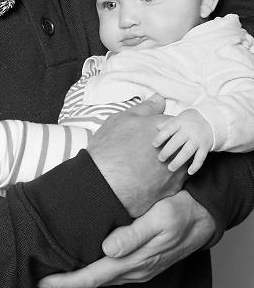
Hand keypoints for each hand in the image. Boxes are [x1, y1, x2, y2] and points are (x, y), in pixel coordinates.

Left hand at [37, 191, 214, 287]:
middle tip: (39, 276)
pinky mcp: (143, 263)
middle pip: (93, 280)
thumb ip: (133, 235)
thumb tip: (107, 249)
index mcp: (135, 261)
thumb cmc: (180, 212)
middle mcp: (135, 270)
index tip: (43, 281)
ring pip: (102, 277)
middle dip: (66, 282)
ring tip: (56, 270)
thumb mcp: (159, 218)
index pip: (92, 276)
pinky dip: (94, 270)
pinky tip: (85, 262)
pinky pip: (113, 272)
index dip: (66, 281)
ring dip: (79, 277)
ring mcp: (140, 269)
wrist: (204, 217)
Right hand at [88, 95, 185, 216]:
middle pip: (182, 143)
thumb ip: (146, 109)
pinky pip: (176, 181)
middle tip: (151, 151)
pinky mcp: (173, 189)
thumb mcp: (123, 120)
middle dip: (172, 145)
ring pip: (182, 162)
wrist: (105, 182)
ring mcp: (177, 169)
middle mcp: (176, 148)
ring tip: (153, 166)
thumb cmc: (111, 148)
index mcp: (164, 128)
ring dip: (173, 162)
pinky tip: (154, 178)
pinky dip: (168, 179)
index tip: (153, 133)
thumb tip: (160, 99)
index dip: (165, 128)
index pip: (175, 124)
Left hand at [153, 108, 213, 174]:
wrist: (212, 120)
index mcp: (181, 122)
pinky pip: (200, 158)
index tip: (154, 145)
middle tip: (160, 159)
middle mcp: (189, 131)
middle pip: (176, 142)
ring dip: (178, 161)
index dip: (160, 137)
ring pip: (187, 152)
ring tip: (170, 168)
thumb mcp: (180, 117)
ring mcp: (198, 139)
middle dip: (167, 151)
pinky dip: (196, 166)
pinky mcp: (205, 147)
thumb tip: (156, 127)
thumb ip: (168, 122)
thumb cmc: (191, 119)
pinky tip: (189, 172)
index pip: (168, 129)